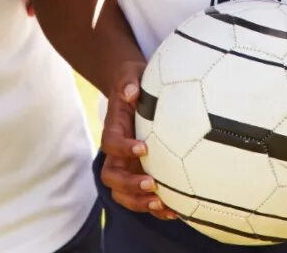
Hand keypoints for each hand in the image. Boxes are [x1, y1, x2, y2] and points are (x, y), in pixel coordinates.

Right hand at [99, 61, 174, 218]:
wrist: (131, 93)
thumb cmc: (133, 82)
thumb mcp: (130, 74)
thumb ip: (129, 82)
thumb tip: (131, 91)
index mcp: (114, 130)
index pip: (110, 143)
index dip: (123, 148)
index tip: (144, 148)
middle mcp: (117, 154)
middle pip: (111, 176)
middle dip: (128, 185)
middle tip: (150, 184)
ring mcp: (127, 167)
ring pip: (122, 193)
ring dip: (139, 202)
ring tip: (161, 204)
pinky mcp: (140, 174)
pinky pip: (142, 197)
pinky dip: (155, 208)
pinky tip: (175, 212)